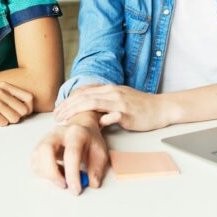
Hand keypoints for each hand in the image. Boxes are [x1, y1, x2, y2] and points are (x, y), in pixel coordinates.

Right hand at [0, 82, 32, 125]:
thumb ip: (9, 97)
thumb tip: (28, 108)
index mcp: (4, 86)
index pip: (29, 97)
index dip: (28, 108)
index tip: (21, 113)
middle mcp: (1, 92)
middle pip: (24, 110)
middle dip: (17, 117)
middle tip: (6, 117)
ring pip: (16, 118)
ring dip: (7, 121)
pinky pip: (4, 124)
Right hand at [31, 114, 107, 195]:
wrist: (81, 129)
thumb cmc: (90, 142)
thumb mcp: (100, 153)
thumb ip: (97, 169)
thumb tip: (92, 183)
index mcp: (76, 132)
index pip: (71, 152)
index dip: (72, 173)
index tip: (76, 190)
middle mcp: (58, 132)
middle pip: (46, 149)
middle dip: (52, 172)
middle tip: (63, 185)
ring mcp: (46, 138)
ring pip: (37, 157)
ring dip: (47, 174)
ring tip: (63, 177)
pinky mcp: (39, 147)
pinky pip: (35, 163)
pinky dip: (43, 173)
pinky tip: (56, 173)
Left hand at [54, 85, 171, 130]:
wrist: (161, 108)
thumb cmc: (140, 106)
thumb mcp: (120, 97)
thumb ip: (105, 100)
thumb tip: (89, 106)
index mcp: (109, 89)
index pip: (84, 92)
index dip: (69, 100)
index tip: (58, 109)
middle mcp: (113, 93)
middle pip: (84, 97)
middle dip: (67, 106)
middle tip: (56, 116)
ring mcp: (120, 102)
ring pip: (93, 103)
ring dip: (76, 112)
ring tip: (66, 121)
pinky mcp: (128, 114)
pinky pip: (111, 116)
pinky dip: (100, 121)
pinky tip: (92, 127)